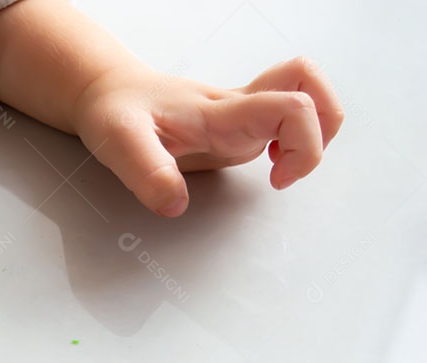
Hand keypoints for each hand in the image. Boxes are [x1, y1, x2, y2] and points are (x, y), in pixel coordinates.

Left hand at [73, 57, 343, 216]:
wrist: (106, 92)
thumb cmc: (114, 111)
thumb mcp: (119, 143)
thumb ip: (147, 173)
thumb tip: (176, 206)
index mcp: (218, 113)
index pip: (290, 107)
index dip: (303, 145)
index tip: (276, 179)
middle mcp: (237, 108)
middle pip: (311, 90)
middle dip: (322, 132)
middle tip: (287, 170)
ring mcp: (239, 113)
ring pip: (305, 96)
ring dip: (315, 131)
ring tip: (284, 165)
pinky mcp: (235, 122)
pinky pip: (286, 115)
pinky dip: (296, 136)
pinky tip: (271, 160)